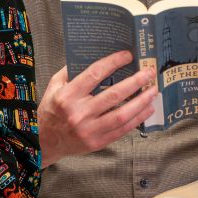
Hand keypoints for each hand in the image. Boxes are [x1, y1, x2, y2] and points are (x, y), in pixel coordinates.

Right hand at [37, 52, 156, 166]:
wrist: (44, 141)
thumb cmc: (50, 111)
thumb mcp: (53, 87)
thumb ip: (69, 72)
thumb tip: (90, 58)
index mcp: (67, 96)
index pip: (94, 75)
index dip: (113, 63)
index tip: (127, 56)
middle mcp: (79, 112)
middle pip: (114, 95)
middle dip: (135, 82)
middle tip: (149, 72)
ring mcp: (89, 129)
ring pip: (122, 114)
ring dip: (141, 101)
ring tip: (153, 90)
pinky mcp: (98, 142)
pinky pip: (123, 129)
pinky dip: (138, 118)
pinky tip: (147, 108)